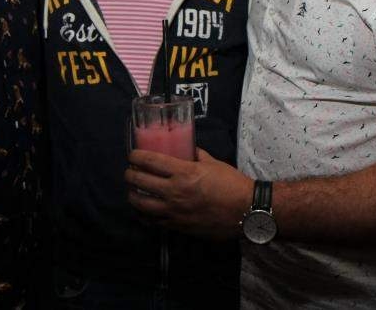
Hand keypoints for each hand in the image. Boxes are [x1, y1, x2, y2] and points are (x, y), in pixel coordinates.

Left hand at [125, 147, 252, 239]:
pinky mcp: (178, 226)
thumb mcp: (213, 162)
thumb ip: (196, 155)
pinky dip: (144, 214)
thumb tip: (186, 148)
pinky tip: (143, 211)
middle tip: (129, 171)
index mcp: (183, 172)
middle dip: (129, 174)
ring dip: (132, 195)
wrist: (246, 210)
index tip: (132, 155)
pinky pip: (153, 221)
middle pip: (140, 181)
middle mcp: (174, 192)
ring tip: (132, 191)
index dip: (136, 156)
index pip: (150, 161)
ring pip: (141, 204)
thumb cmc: (231, 184)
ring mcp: (174, 211)